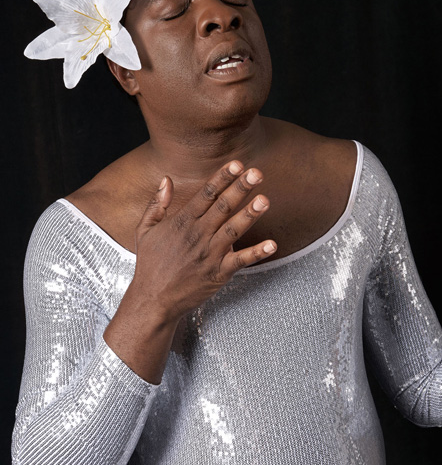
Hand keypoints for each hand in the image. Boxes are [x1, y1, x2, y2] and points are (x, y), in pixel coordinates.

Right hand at [130, 160, 275, 323]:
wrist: (153, 300)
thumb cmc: (151, 265)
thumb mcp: (145, 230)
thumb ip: (157, 203)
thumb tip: (166, 179)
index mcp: (182, 222)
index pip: (206, 194)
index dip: (222, 178)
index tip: (237, 164)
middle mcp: (198, 235)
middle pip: (222, 207)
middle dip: (240, 189)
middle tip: (257, 173)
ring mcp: (209, 255)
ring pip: (233, 230)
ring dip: (250, 215)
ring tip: (264, 200)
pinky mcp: (218, 273)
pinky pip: (240, 261)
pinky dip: (257, 253)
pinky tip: (272, 244)